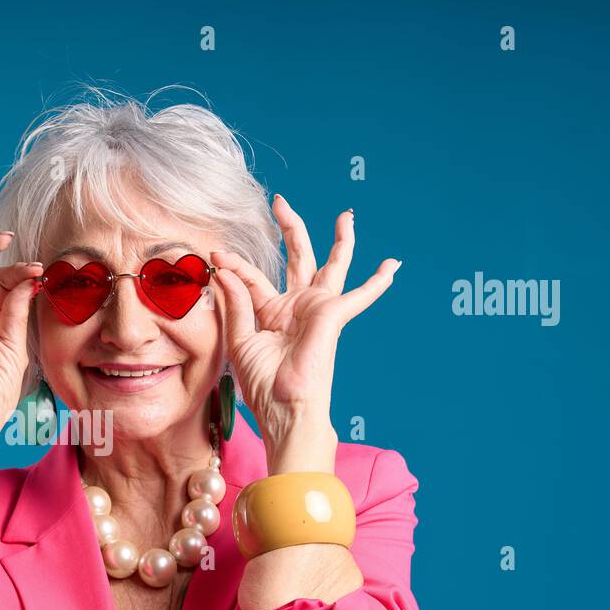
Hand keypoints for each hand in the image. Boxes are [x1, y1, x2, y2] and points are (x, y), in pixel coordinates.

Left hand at [211, 196, 400, 464]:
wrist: (283, 408)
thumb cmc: (262, 385)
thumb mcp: (239, 340)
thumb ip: (235, 304)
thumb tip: (224, 271)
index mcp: (271, 313)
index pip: (252, 278)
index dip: (235, 265)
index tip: (216, 254)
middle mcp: (296, 306)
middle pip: (297, 258)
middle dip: (290, 228)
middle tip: (280, 201)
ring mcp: (316, 309)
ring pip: (331, 265)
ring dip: (340, 240)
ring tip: (346, 215)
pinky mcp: (332, 315)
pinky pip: (360, 295)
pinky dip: (377, 282)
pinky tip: (393, 265)